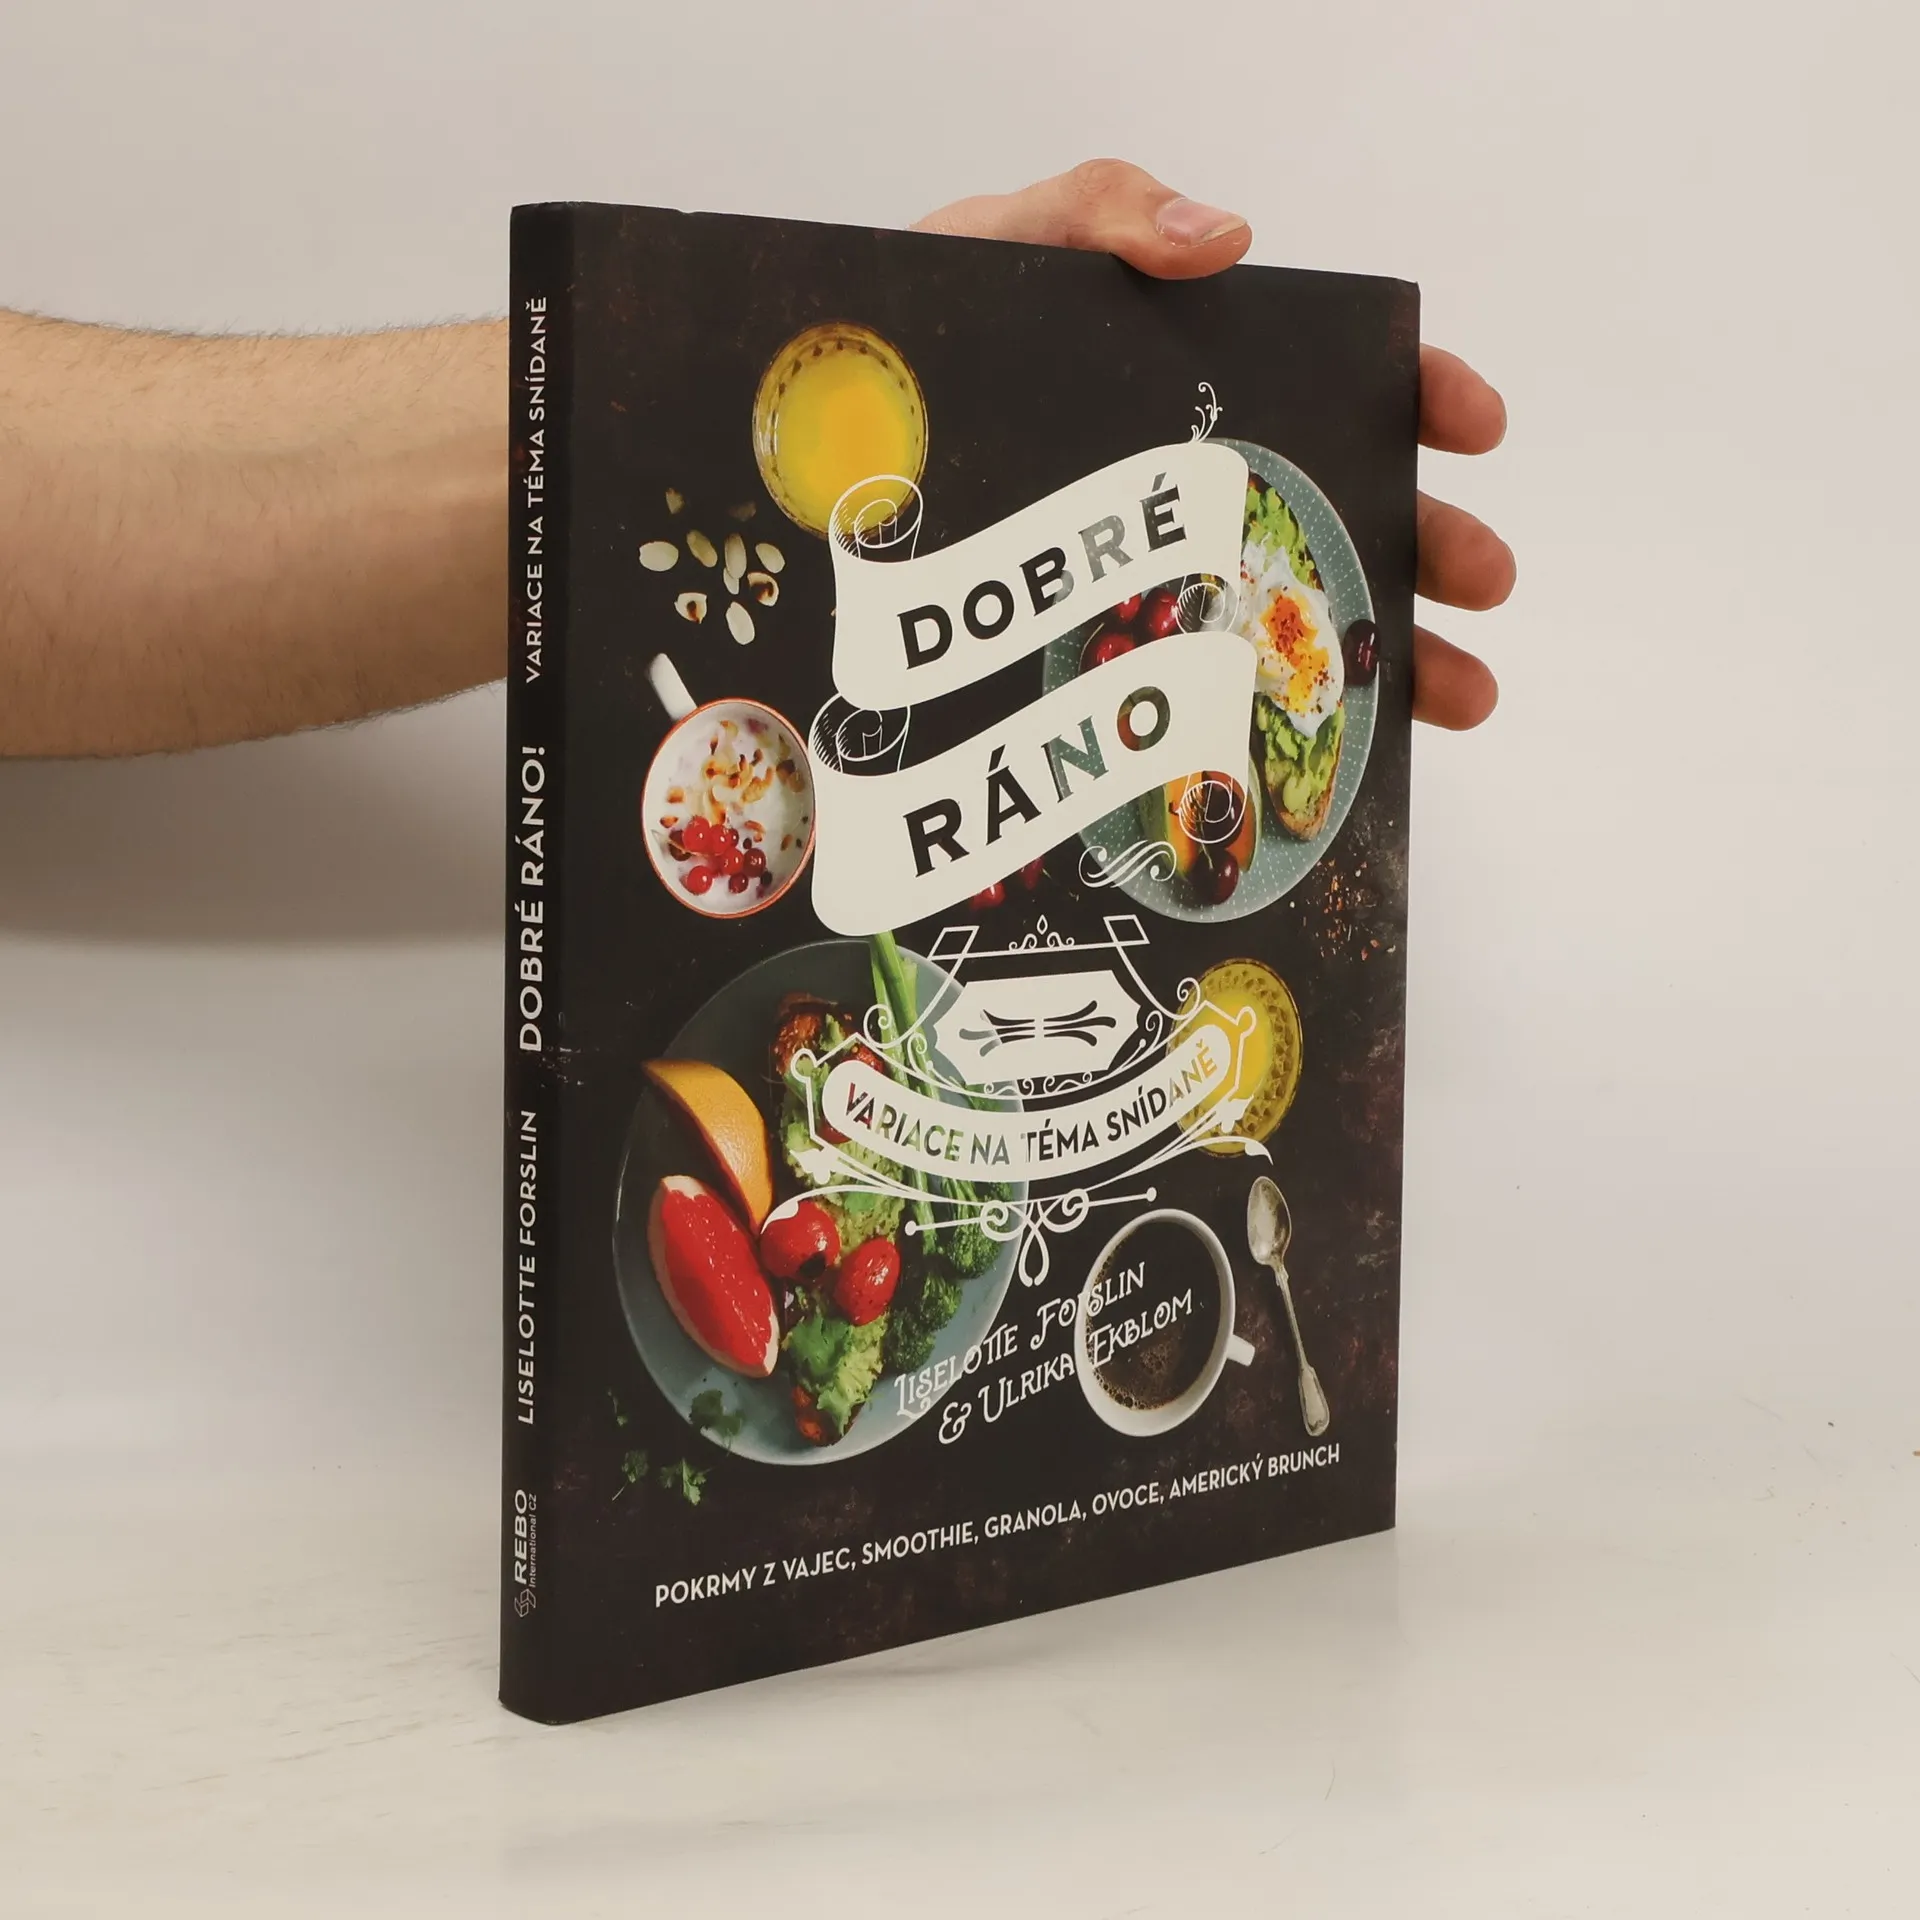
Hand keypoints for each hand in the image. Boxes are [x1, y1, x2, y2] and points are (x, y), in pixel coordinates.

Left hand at [916, 160, 1511, 730]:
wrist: (805, 449)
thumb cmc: (908, 341)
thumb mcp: (994, 247)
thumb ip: (1098, 212)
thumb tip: (1227, 238)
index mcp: (1187, 385)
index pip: (1334, 379)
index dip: (1415, 397)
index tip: (1472, 425)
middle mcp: (1188, 489)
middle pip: (1339, 512)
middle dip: (1428, 546)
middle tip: (1481, 581)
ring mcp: (1152, 581)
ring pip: (1294, 623)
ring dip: (1391, 656)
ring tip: (1457, 698)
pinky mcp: (1098, 662)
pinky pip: (1202, 703)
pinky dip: (1271, 735)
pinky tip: (1324, 767)